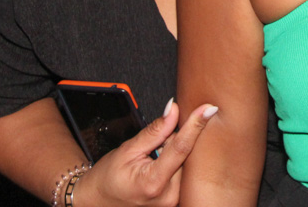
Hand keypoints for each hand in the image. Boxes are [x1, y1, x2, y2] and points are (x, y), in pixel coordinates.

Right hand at [77, 101, 217, 206]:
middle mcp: (168, 196)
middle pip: (185, 155)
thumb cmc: (108, 178)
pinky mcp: (176, 202)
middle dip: (175, 141)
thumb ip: (154, 131)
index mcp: (153, 182)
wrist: (98, 202)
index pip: (180, 148)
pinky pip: (183, 174)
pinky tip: (160, 165)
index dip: (195, 125)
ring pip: (185, 163)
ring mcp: (173, 201)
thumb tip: (173, 111)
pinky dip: (175, 164)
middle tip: (154, 145)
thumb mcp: (127, 150)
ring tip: (152, 159)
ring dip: (174, 153)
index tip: (209, 109)